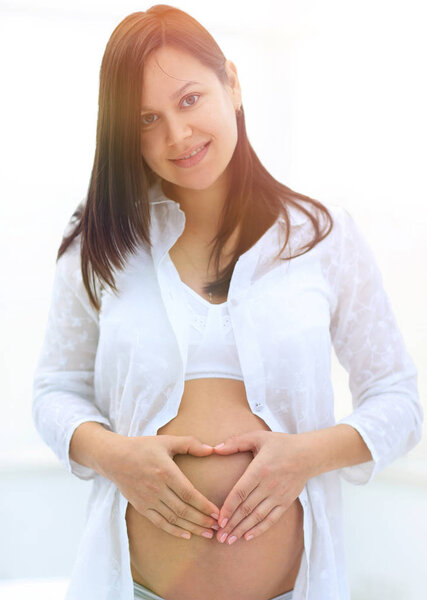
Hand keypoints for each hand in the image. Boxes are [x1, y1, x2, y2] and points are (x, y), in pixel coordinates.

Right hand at [105, 434, 219, 539]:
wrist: (114, 458)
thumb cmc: (143, 447)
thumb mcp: (166, 440)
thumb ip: (190, 444)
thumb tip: (212, 449)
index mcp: (165, 471)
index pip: (189, 493)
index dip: (204, 505)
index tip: (218, 513)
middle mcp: (157, 488)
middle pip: (183, 509)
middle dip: (202, 520)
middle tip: (217, 527)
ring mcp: (148, 499)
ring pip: (173, 518)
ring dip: (192, 528)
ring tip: (207, 533)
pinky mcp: (141, 507)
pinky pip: (159, 523)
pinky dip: (174, 531)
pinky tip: (186, 535)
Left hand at [212, 431, 311, 544]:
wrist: (308, 454)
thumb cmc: (281, 444)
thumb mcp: (258, 437)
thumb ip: (236, 442)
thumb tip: (215, 449)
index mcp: (260, 469)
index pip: (240, 492)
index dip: (228, 507)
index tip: (218, 519)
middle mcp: (268, 485)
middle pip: (246, 508)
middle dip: (231, 524)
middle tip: (218, 536)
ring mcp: (278, 495)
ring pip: (257, 516)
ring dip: (242, 529)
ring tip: (228, 540)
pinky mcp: (286, 502)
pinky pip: (271, 519)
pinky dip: (259, 529)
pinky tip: (247, 536)